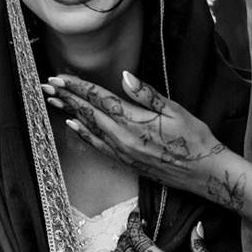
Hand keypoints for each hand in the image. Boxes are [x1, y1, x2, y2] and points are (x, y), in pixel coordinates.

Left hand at [46, 72, 227, 193]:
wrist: (205, 173)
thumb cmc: (195, 140)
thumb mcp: (176, 111)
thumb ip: (148, 94)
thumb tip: (125, 77)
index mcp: (135, 122)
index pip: (100, 99)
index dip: (78, 87)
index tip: (59, 77)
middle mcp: (124, 138)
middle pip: (89, 113)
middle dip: (67, 97)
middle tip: (46, 86)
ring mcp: (123, 152)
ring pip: (90, 128)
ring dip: (71, 113)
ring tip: (54, 101)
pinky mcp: (126, 162)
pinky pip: (98, 145)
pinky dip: (84, 134)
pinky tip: (74, 126)